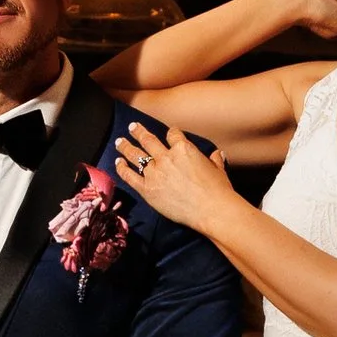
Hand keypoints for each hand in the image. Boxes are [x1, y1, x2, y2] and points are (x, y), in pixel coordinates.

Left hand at [115, 117, 236, 234]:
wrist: (211, 210)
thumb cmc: (218, 190)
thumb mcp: (218, 169)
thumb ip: (214, 160)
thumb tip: (218, 154)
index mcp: (184, 148)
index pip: (173, 134)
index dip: (171, 133)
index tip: (169, 134)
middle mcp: (166, 157)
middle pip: (148, 140)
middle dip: (139, 132)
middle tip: (132, 127)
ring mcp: (155, 173)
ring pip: (135, 155)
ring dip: (126, 146)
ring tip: (119, 141)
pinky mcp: (147, 190)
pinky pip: (130, 176)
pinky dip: (122, 168)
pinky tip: (117, 162)